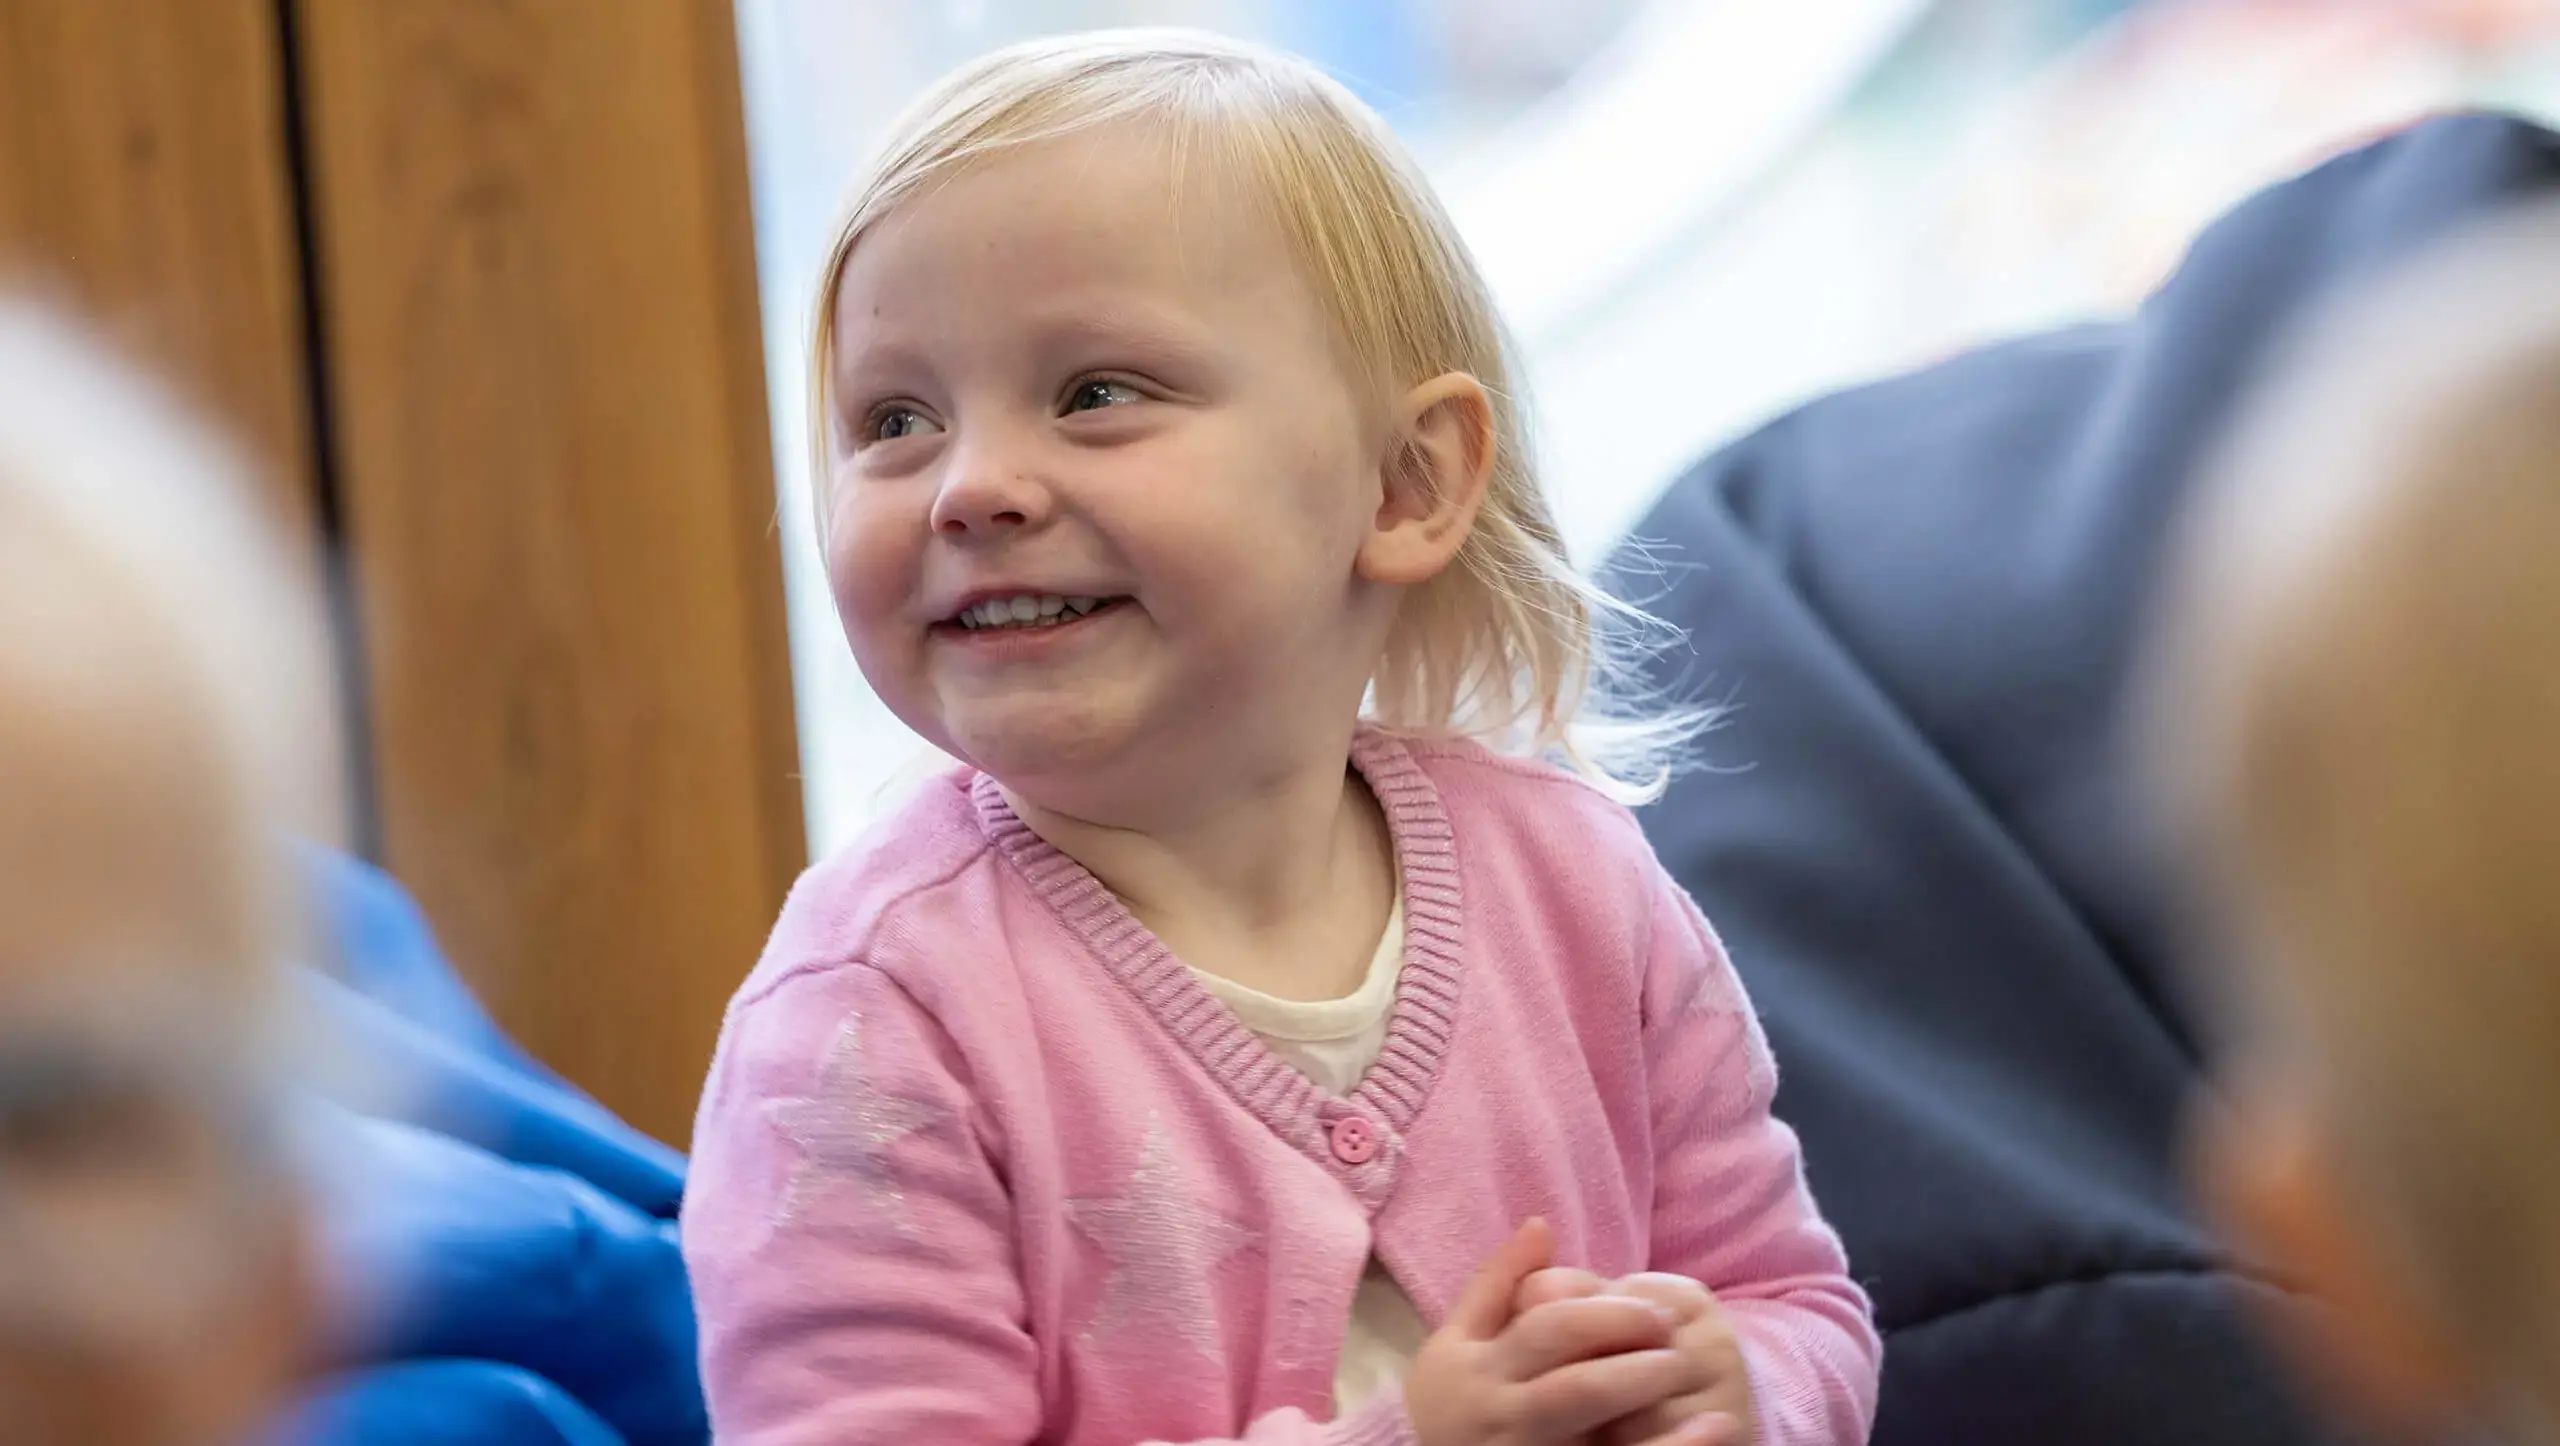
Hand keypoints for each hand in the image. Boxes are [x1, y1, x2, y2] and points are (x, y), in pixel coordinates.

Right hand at [1407, 1220, 1728, 1445]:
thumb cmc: (1454, 1402)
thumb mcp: (1457, 1341)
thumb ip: (1496, 1284)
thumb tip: (1541, 1224)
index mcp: (1479, 1371)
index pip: (1546, 1332)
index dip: (1605, 1316)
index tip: (1654, 1310)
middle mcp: (1502, 1421)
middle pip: (1577, 1389)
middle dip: (1636, 1364)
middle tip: (1679, 1347)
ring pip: (1597, 1440)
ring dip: (1657, 1421)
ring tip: (1708, 1399)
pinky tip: (1712, 1434)